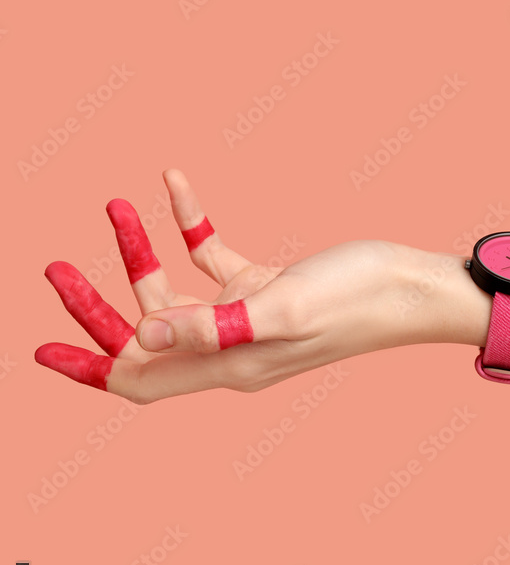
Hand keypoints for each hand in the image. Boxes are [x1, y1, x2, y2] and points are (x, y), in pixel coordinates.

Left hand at [35, 171, 445, 402]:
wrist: (411, 285)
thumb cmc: (357, 298)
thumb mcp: (279, 309)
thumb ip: (211, 327)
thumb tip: (137, 341)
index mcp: (228, 366)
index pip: (139, 381)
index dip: (89, 368)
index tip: (42, 350)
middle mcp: (229, 348)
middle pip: (143, 334)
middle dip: (98, 303)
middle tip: (54, 268)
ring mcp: (245, 319)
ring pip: (174, 292)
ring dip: (142, 252)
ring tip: (115, 205)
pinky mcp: (263, 289)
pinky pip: (213, 260)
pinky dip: (192, 227)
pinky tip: (177, 184)